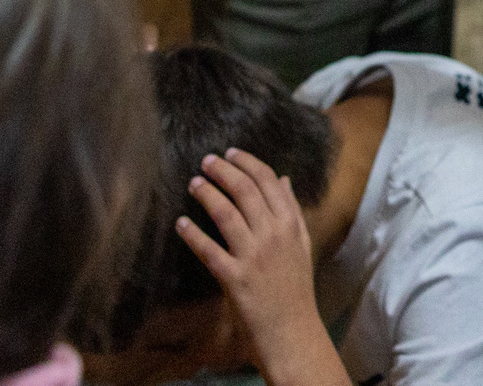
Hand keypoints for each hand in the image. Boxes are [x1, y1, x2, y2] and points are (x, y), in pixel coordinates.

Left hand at [178, 151, 344, 385]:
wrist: (292, 330)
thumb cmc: (296, 287)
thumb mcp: (301, 244)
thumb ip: (293, 211)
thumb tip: (284, 179)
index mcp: (290, 224)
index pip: (267, 181)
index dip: (247, 162)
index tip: (230, 153)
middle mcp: (273, 235)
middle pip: (244, 191)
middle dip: (223, 171)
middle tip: (206, 161)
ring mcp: (253, 256)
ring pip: (226, 214)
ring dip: (207, 194)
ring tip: (193, 183)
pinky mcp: (234, 278)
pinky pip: (209, 251)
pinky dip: (193, 235)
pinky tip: (181, 223)